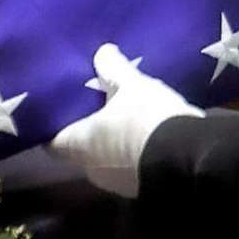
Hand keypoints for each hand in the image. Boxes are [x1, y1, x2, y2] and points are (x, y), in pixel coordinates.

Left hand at [48, 43, 203, 197]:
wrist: (186, 160)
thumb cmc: (145, 118)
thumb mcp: (132, 86)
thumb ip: (114, 69)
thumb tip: (102, 51)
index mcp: (79, 144)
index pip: (52, 142)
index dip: (52, 127)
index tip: (56, 112)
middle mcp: (91, 168)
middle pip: (80, 150)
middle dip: (87, 131)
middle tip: (94, 106)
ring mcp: (116, 182)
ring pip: (106, 159)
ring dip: (112, 143)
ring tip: (123, 118)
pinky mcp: (140, 187)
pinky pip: (129, 165)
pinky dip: (133, 151)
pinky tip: (146, 134)